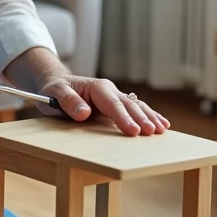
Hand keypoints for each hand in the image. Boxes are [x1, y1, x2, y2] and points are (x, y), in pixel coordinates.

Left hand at [37, 75, 170, 136]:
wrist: (56, 83)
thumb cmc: (54, 89)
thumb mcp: (54, 93)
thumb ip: (68, 101)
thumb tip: (85, 112)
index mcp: (96, 87)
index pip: (112, 104)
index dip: (123, 118)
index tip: (133, 131)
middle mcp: (109, 91)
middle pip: (128, 105)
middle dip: (141, 118)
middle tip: (152, 132)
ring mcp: (115, 98)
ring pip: (136, 106)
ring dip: (149, 117)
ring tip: (161, 129)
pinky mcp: (116, 106)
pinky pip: (135, 110)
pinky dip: (149, 115)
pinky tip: (162, 123)